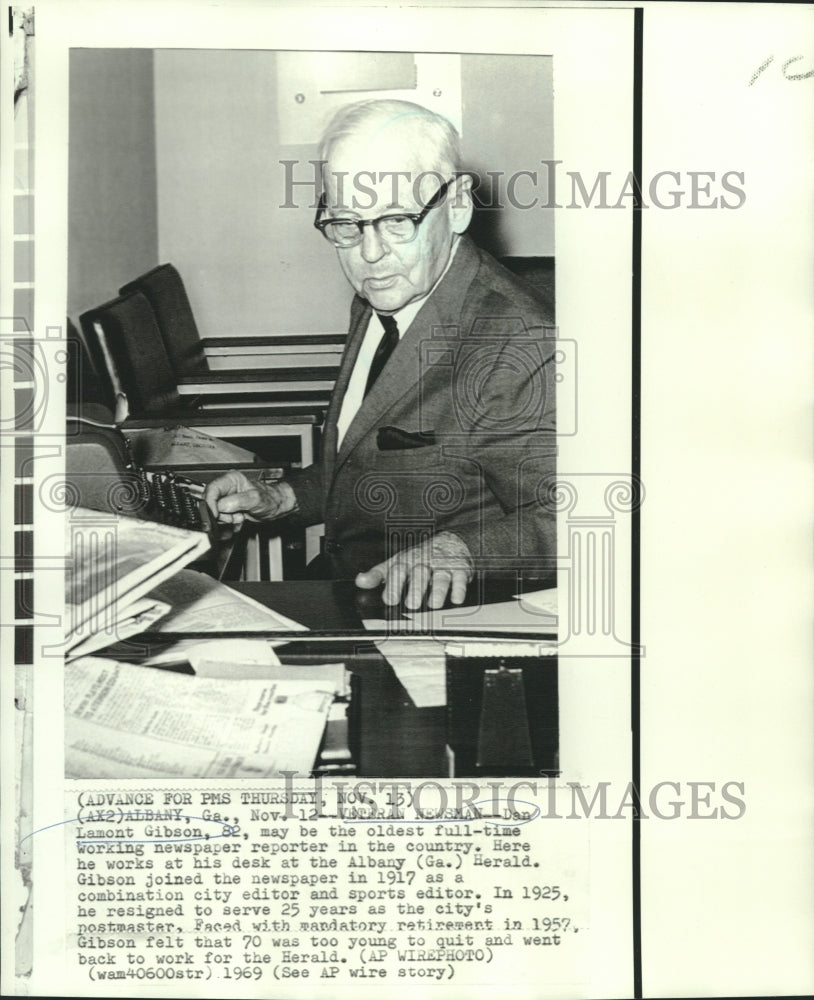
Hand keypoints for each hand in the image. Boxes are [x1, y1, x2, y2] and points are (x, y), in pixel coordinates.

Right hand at [204, 471, 296, 527]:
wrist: (276, 508)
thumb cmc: (270, 499)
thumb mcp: (255, 499)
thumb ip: (238, 501)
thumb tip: (221, 506)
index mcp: (231, 480)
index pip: (211, 490)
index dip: (210, 503)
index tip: (214, 515)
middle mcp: (226, 489)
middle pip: (211, 504)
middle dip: (222, 514)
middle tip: (234, 517)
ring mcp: (227, 500)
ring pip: (216, 514)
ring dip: (227, 521)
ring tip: (240, 518)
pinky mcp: (228, 511)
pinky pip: (222, 521)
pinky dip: (229, 525)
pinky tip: (239, 522)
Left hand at [355, 531, 473, 609]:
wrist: (450, 542)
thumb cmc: (419, 558)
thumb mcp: (397, 563)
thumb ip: (378, 574)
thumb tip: (360, 581)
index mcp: (407, 561)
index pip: (398, 570)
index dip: (393, 585)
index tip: (390, 599)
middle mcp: (424, 562)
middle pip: (420, 574)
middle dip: (416, 589)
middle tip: (412, 604)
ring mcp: (443, 566)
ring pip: (441, 577)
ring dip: (438, 591)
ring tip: (433, 604)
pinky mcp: (460, 570)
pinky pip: (461, 579)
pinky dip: (459, 589)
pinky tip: (456, 599)